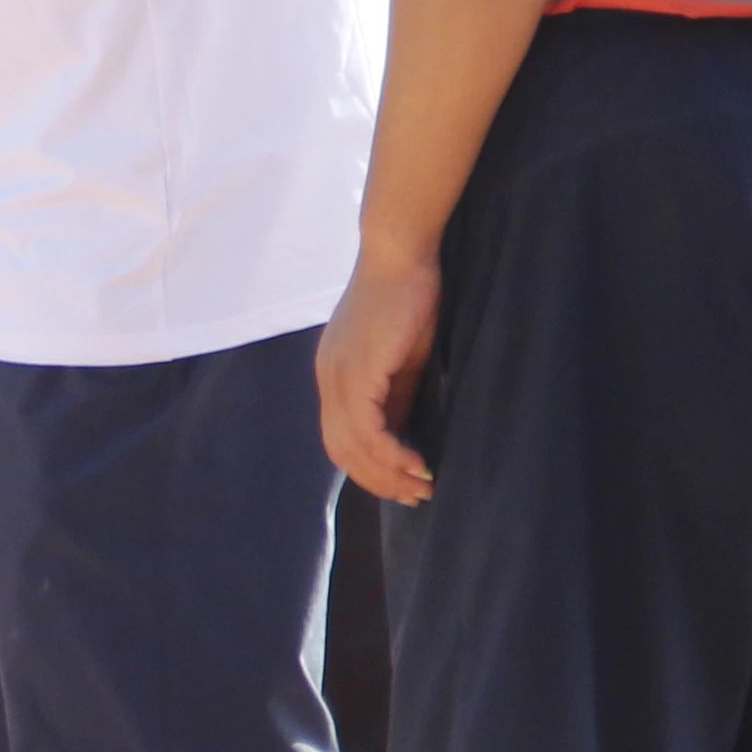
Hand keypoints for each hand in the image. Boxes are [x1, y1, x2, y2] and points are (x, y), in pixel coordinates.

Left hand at [322, 251, 442, 504]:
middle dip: (379, 480)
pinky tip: (417, 463)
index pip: (341, 438)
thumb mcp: (401, 359)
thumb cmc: (407, 300)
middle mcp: (328, 379)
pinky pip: (367, 428)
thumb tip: (402, 433)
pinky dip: (390, 453)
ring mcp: (337, 375)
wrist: (400, 256)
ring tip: (422, 486)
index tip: (405, 484)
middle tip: (417, 495)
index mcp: (334, 376)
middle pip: (342, 450)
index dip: (370, 468)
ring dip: (388, 473)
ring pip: (352, 445)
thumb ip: (396, 395)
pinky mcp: (356, 371)